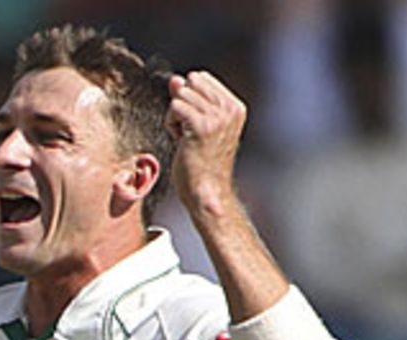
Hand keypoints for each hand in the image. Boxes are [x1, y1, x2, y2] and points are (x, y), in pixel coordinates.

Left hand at [166, 71, 246, 218]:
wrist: (206, 193)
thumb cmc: (201, 162)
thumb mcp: (197, 123)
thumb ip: (188, 98)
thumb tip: (174, 79)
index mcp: (235, 107)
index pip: (201, 78)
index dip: (192, 101)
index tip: (199, 127)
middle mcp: (229, 109)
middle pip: (190, 83)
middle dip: (183, 106)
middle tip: (192, 133)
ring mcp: (217, 117)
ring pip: (181, 94)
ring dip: (176, 117)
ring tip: (188, 140)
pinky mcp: (201, 125)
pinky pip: (175, 107)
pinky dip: (171, 125)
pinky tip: (181, 142)